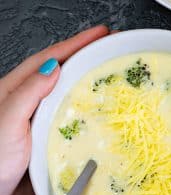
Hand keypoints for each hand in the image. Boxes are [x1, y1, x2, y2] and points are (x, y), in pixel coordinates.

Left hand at [0, 25, 109, 194]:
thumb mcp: (8, 123)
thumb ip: (28, 96)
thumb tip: (53, 68)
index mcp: (16, 91)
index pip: (49, 60)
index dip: (74, 45)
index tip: (98, 35)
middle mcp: (32, 100)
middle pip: (62, 71)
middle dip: (86, 56)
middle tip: (110, 47)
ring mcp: (45, 116)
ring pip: (70, 91)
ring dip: (90, 79)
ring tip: (110, 70)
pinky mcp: (54, 133)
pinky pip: (74, 114)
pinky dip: (88, 106)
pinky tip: (101, 105)